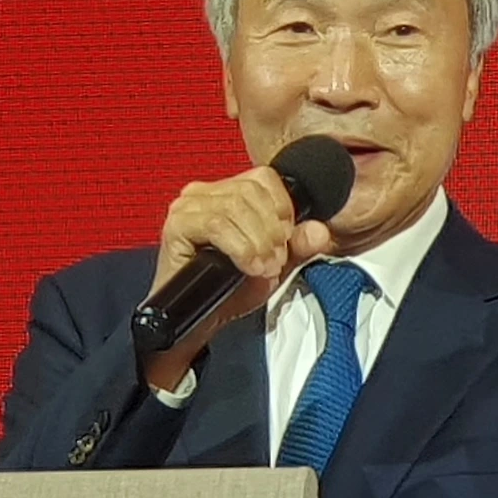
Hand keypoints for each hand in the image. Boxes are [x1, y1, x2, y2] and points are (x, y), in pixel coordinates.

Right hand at [142, 166, 334, 389]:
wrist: (198, 320)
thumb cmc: (230, 289)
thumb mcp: (275, 265)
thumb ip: (299, 246)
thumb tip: (320, 230)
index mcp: (227, 192)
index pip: (264, 177)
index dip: (282, 206)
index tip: (286, 238)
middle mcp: (204, 193)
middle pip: (251, 190)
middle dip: (272, 229)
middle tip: (275, 260)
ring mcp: (188, 206)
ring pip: (236, 207)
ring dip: (258, 241)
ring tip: (263, 267)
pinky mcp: (177, 225)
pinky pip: (217, 225)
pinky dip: (240, 247)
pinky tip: (248, 266)